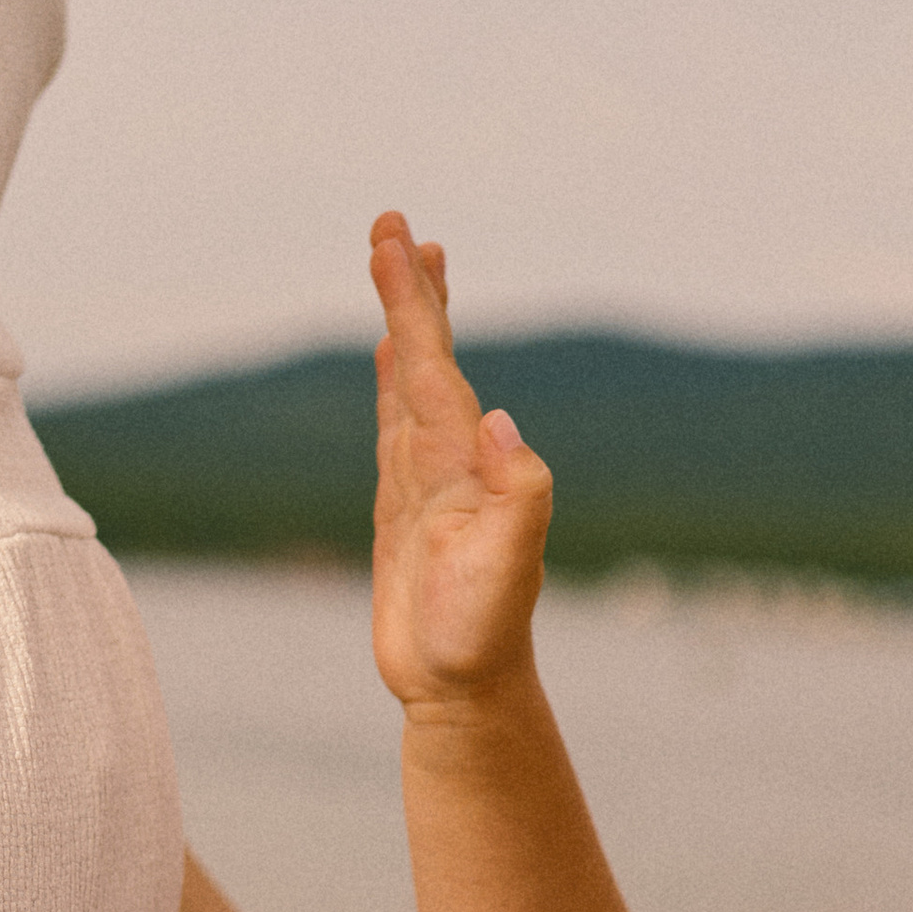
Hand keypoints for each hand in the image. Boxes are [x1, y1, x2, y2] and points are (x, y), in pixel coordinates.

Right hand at [369, 210, 554, 710]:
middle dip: (410, 291)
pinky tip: (396, 356)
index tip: (400, 243)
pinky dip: (395, 382)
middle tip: (394, 224)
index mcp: (468, 459)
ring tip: (402, 264)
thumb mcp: (510, 565)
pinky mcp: (407, 506)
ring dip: (408, 322)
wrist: (466, 688)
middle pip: (427, 356)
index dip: (416, 303)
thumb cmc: (485, 634)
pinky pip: (396, 424)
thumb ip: (518, 494)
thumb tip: (501, 424)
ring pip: (414, 380)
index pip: (437, 364)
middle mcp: (451, 457)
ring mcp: (428, 478)